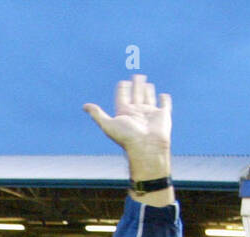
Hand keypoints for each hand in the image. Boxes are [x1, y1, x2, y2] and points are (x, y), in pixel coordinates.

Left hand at [83, 75, 172, 191]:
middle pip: (135, 95)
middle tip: (137, 76)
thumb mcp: (108, 124)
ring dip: (147, 90)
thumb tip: (84, 106)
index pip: (123, 97)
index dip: (122, 89)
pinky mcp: (163, 115)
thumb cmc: (127, 138)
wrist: (147, 148)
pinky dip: (164, 99)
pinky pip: (164, 105)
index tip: (122, 82)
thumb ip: (97, 114)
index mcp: (125, 113)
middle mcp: (137, 112)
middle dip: (136, 85)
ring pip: (148, 98)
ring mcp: (150, 113)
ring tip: (146, 83)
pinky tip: (163, 95)